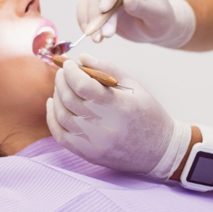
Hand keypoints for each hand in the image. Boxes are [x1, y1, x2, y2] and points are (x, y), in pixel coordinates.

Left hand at [46, 54, 190, 178]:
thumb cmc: (149, 115)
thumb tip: (82, 58)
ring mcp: (93, 142)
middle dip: (61, 81)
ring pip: (61, 115)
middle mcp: (104, 126)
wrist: (159, 151)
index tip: (69, 64)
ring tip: (61, 86)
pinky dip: (52, 117)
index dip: (71, 72)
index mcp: (119, 106)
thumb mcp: (135, 87)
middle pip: (69, 98)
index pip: (82, 85)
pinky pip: (60, 134)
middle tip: (63, 72)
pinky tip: (54, 104)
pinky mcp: (87, 153)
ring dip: (57, 96)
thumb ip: (108, 69)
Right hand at [76, 0, 195, 47]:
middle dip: (101, 15)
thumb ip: (144, 7)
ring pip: (91, 2)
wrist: (156, 28)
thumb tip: (127, 0)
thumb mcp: (158, 15)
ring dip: (93, 22)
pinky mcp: (99, 5)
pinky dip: (85, 22)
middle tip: (105, 35)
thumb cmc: (162, 19)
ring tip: (98, 40)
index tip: (105, 8)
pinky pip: (85, 10)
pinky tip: (92, 35)